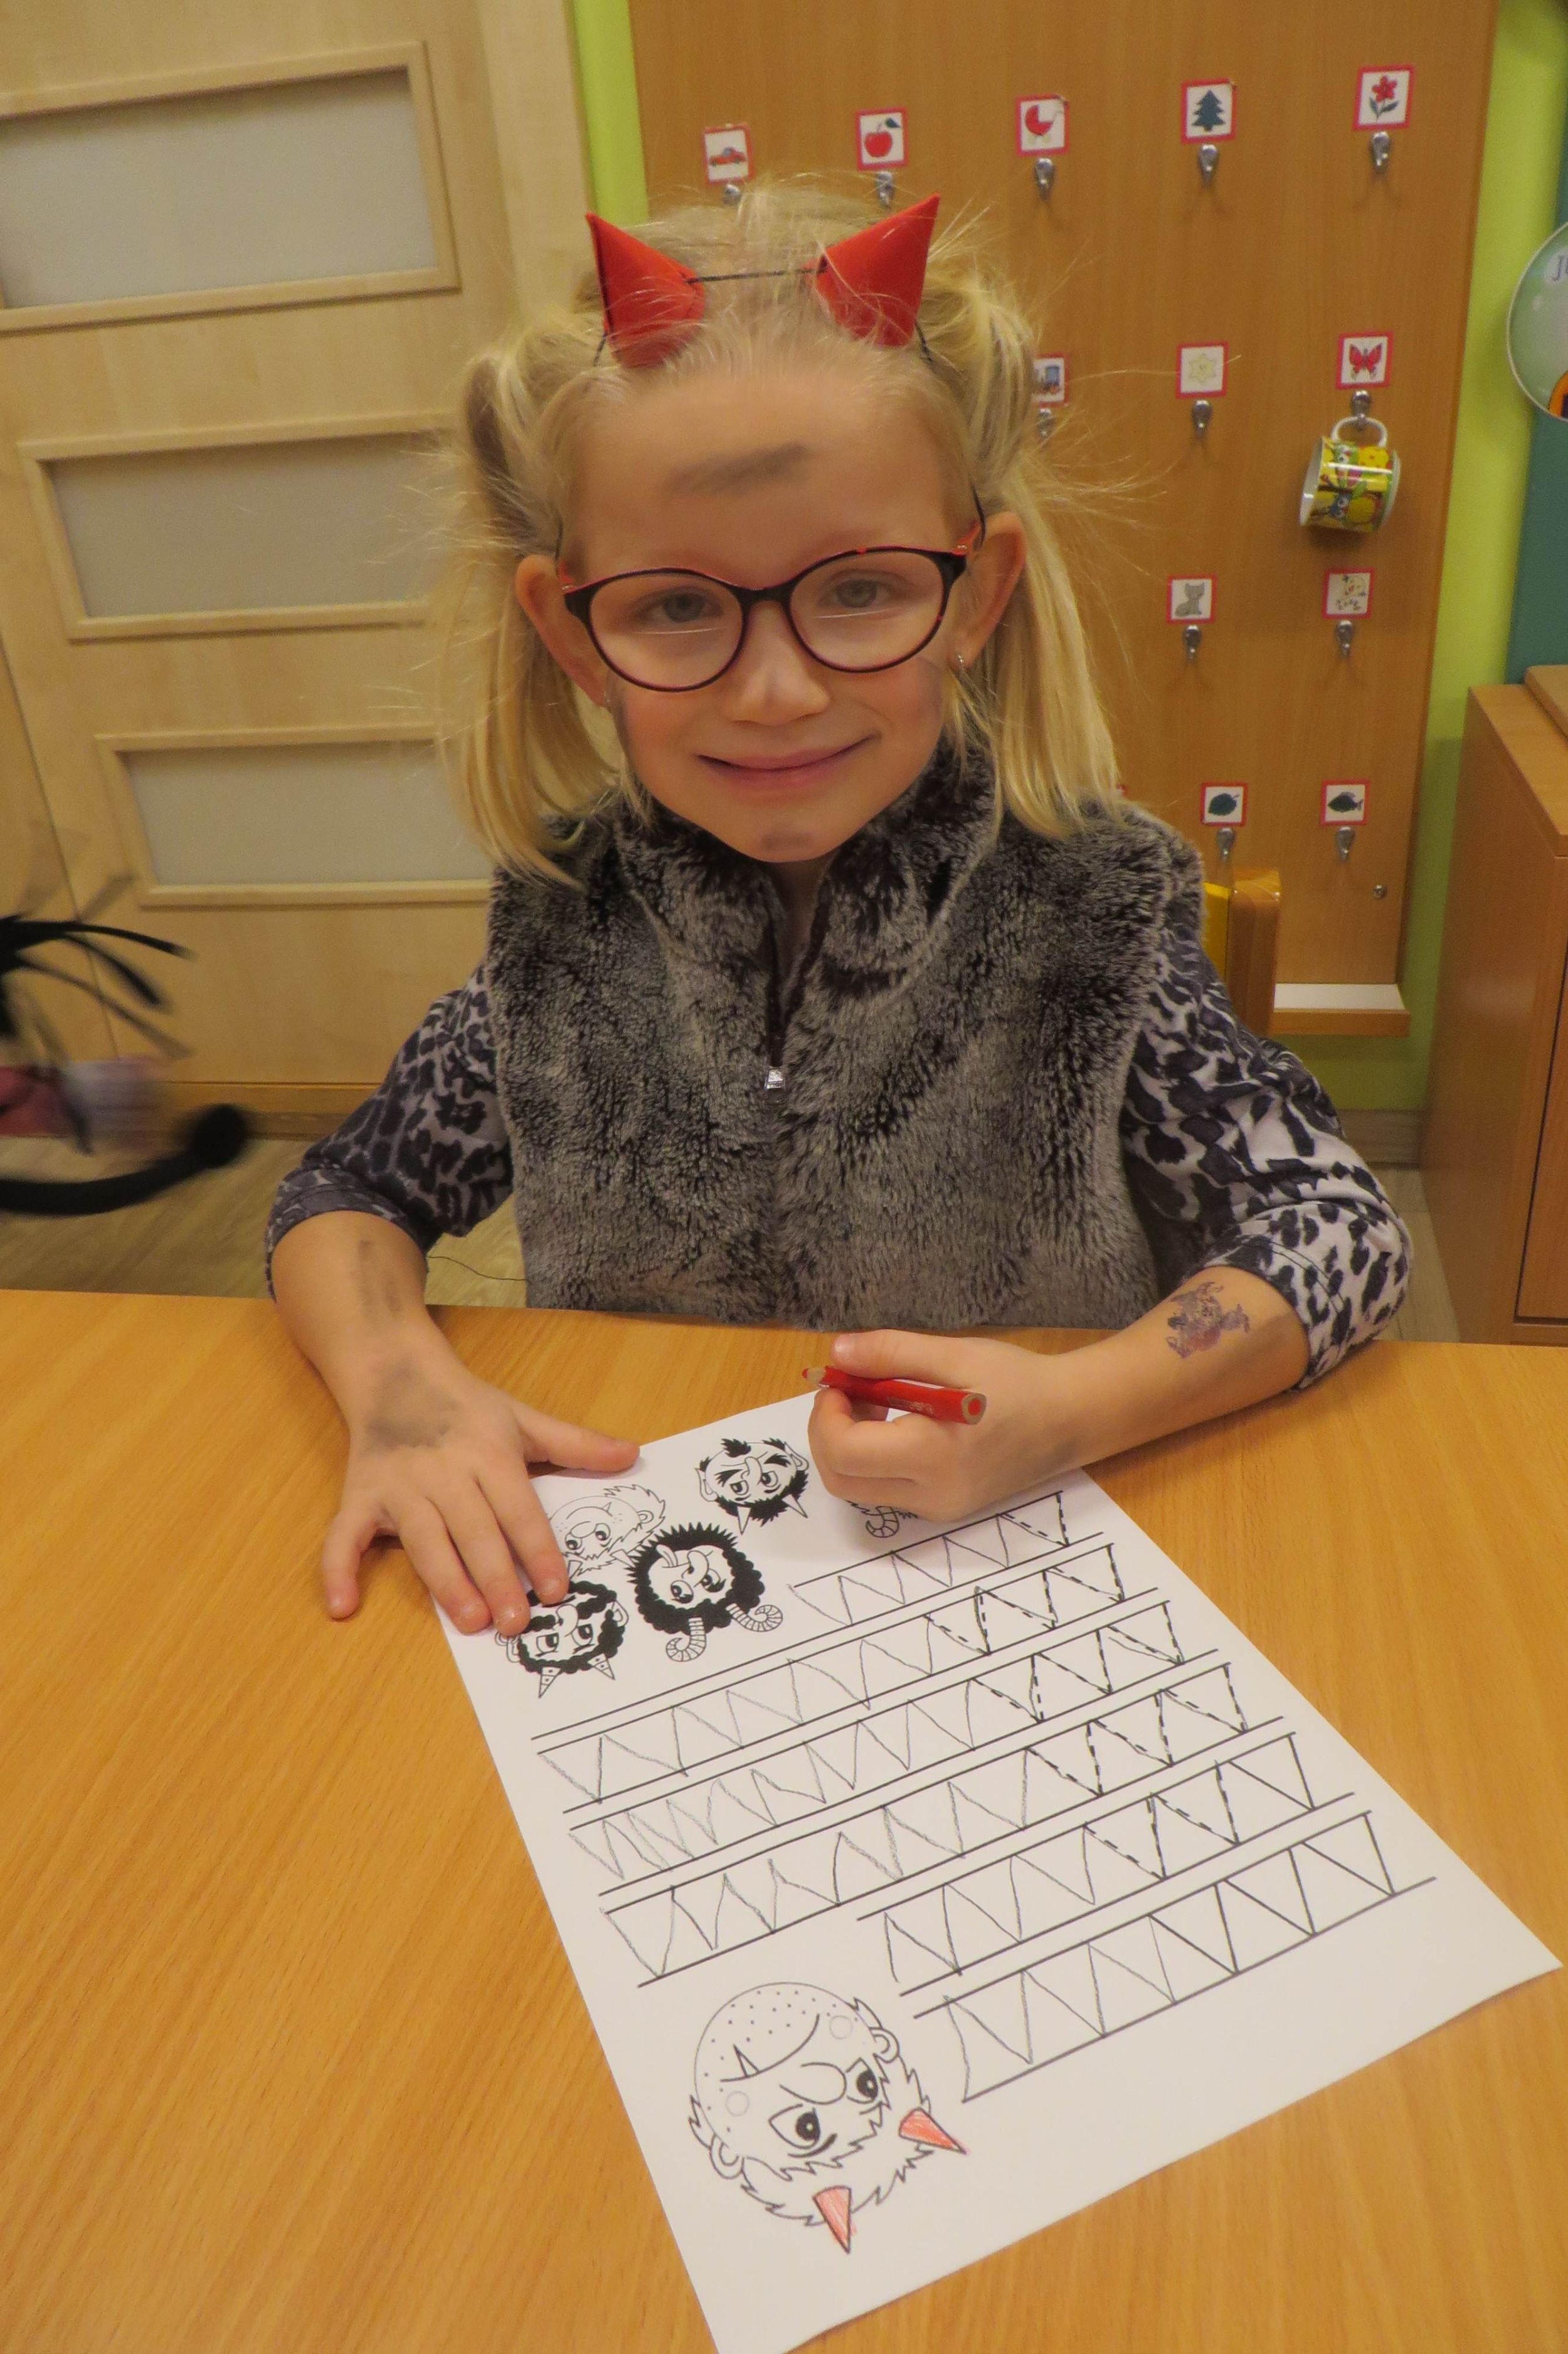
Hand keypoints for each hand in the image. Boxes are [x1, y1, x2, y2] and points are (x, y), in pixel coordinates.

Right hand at [322, 1344, 639, 1630]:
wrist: (396, 1372)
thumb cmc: (467, 1405)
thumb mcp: (524, 1418)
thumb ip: (576, 1443)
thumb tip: (633, 1455)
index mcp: (488, 1453)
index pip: (519, 1508)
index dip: (539, 1549)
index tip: (558, 1588)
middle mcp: (445, 1471)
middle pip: (474, 1530)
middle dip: (496, 1577)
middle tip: (515, 1622)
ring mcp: (399, 1485)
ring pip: (423, 1539)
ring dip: (444, 1581)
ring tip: (468, 1621)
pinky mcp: (361, 1495)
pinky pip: (344, 1534)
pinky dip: (337, 1568)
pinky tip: (342, 1606)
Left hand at [808, 1331, 1076, 1522]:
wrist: (1072, 1419)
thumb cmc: (1018, 1382)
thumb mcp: (956, 1354)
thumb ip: (891, 1353)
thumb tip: (836, 1353)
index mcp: (933, 1455)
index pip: (844, 1452)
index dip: (825, 1414)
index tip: (841, 1379)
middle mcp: (932, 1494)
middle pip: (841, 1480)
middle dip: (829, 1432)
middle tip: (851, 1390)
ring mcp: (938, 1508)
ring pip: (859, 1489)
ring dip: (849, 1446)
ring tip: (878, 1401)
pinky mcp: (944, 1509)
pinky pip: (886, 1490)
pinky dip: (873, 1458)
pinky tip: (899, 1423)